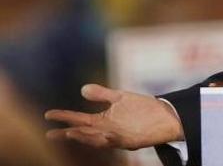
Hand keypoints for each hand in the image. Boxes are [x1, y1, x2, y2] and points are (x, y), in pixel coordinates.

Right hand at [44, 84, 183, 149]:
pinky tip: (101, 135)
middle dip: (67, 133)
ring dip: (84, 138)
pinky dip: (107, 140)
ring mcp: (118, 136)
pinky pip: (116, 142)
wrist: (166, 116)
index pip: (79, 119)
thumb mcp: (120, 97)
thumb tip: (82, 89)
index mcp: (103, 120)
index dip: (64, 117)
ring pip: (96, 139)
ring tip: (69, 133)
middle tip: (50, 134)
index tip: (48, 114)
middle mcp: (107, 130)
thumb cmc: (143, 109)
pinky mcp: (130, 140)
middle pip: (83, 132)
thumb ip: (102, 94)